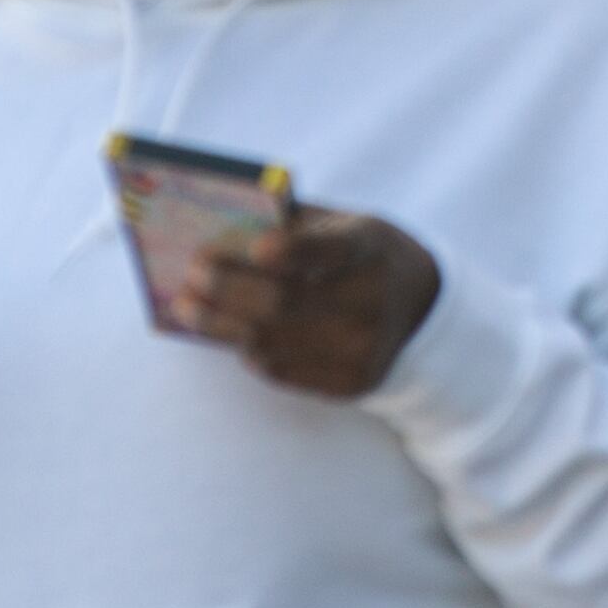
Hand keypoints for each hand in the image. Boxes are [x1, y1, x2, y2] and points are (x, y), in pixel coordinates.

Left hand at [171, 204, 441, 398]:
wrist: (420, 308)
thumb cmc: (361, 253)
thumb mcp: (343, 223)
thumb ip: (294, 226)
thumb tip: (219, 234)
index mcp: (372, 247)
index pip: (330, 250)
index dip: (291, 251)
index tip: (252, 247)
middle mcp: (374, 302)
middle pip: (286, 303)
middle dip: (229, 290)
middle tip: (190, 276)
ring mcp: (365, 349)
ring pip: (275, 343)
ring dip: (221, 326)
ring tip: (187, 308)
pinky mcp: (352, 384)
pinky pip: (284, 372)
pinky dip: (247, 350)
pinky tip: (225, 334)